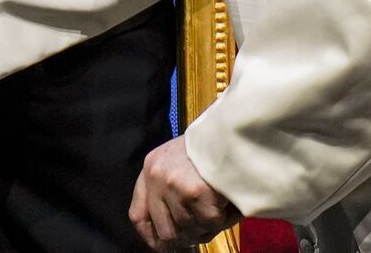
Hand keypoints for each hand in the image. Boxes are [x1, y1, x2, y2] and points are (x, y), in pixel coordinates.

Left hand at [128, 136, 240, 250]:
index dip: (151, 236)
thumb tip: (172, 236)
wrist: (232, 129)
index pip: (138, 215)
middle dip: (186, 236)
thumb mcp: (178, 161)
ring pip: (189, 230)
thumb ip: (169, 191)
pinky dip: (224, 219)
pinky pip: (209, 224)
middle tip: (205, 228)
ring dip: (208, 225)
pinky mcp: (194, 193)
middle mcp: (157, 177)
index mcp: (151, 167)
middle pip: (165, 230)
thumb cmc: (211, 146)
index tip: (164, 245)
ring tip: (220, 205)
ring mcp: (174, 186)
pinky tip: (228, 202)